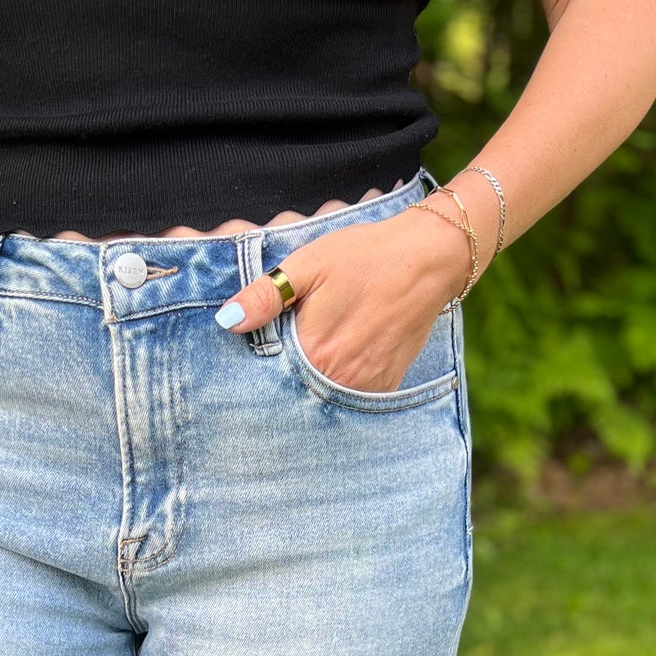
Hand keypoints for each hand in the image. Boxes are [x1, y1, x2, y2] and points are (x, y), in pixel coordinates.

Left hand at [217, 205, 471, 392]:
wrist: (427, 259)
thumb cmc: (365, 257)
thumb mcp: (309, 265)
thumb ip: (265, 296)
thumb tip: (227, 322)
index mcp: (313, 352)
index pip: (268, 378)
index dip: (257, 371)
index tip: (248, 364)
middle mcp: (339, 380)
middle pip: (295, 393)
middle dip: (282, 381)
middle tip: (283, 359)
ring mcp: (365, 387)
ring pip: (322, 398)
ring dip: (310, 386)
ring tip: (312, 358)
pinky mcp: (384, 387)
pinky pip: (350, 399)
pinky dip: (338, 387)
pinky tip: (336, 364)